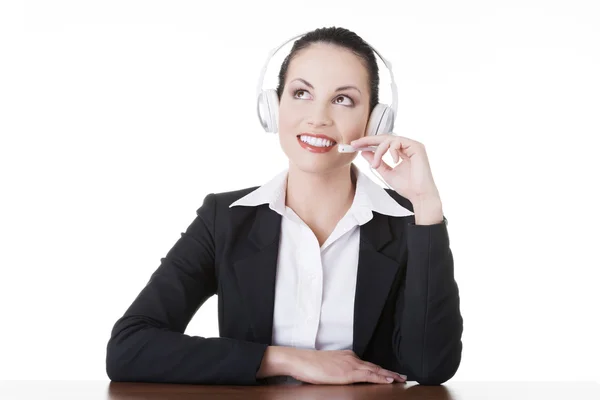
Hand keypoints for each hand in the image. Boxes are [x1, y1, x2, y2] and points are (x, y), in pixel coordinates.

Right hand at [288, 349, 406, 384]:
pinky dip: (380, 377)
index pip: (367, 365)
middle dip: (389, 372)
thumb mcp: (327, 367)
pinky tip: (388, 380)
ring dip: (389, 375)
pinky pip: (368, 375)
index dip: (380, 370)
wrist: (300, 360)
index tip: (390, 373)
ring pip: (375, 370)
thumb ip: (337, 371)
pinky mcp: (348, 372)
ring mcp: (350, 364)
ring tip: (400, 379)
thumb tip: (340, 377)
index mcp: (346, 357)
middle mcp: (351, 358)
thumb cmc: (309, 365)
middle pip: (374, 366)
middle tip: (402, 376)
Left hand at [350, 133, 440, 203]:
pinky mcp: (417, 147)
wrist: (419, 195)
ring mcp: (412, 145)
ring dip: (379, 151)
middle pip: (384, 137)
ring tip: (376, 165)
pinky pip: (398, 141)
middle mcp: (407, 146)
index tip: (355, 146)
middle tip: (355, 144)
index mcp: (401, 151)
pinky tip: (394, 161)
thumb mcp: (386, 172)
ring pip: (389, 139)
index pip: (382, 142)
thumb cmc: (407, 186)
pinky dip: (392, 150)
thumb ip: (376, 161)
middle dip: (368, 140)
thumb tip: (364, 151)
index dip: (368, 142)